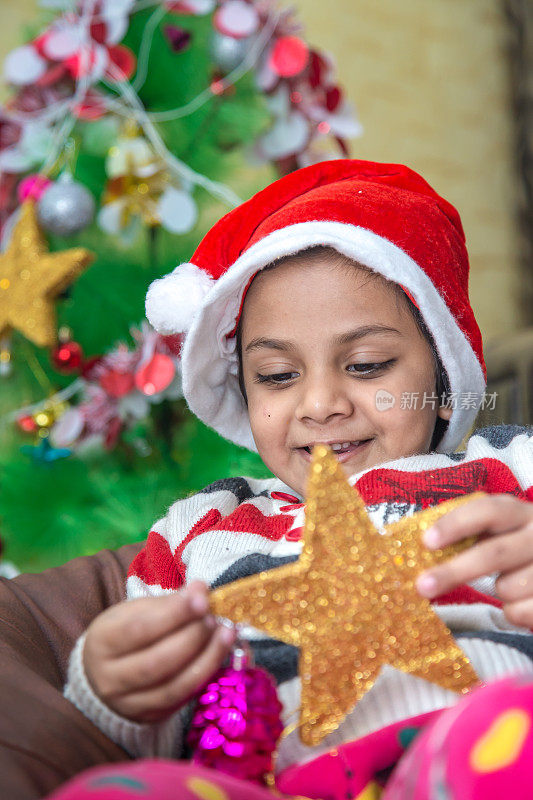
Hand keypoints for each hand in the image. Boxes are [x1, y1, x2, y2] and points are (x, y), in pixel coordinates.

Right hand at [83, 581, 235, 723]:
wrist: (102, 673)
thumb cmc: (124, 633)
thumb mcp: (134, 610)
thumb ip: (168, 602)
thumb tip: (200, 590)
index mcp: (102, 641)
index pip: (139, 628)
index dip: (174, 613)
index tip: (201, 597)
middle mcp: (110, 678)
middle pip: (157, 661)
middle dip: (193, 636)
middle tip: (214, 617)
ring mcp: (129, 703)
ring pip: (173, 686)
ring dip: (207, 658)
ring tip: (226, 633)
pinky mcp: (149, 717)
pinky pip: (182, 699)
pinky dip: (204, 675)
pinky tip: (218, 655)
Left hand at [416, 493, 532, 627]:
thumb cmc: (518, 548)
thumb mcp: (502, 530)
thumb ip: (472, 533)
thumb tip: (423, 547)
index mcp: (520, 513)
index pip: (489, 511)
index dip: (456, 524)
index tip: (427, 541)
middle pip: (492, 553)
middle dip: (454, 571)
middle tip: (422, 586)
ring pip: (507, 587)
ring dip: (498, 591)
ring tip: (509, 584)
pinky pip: (518, 612)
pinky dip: (513, 612)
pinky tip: (524, 601)